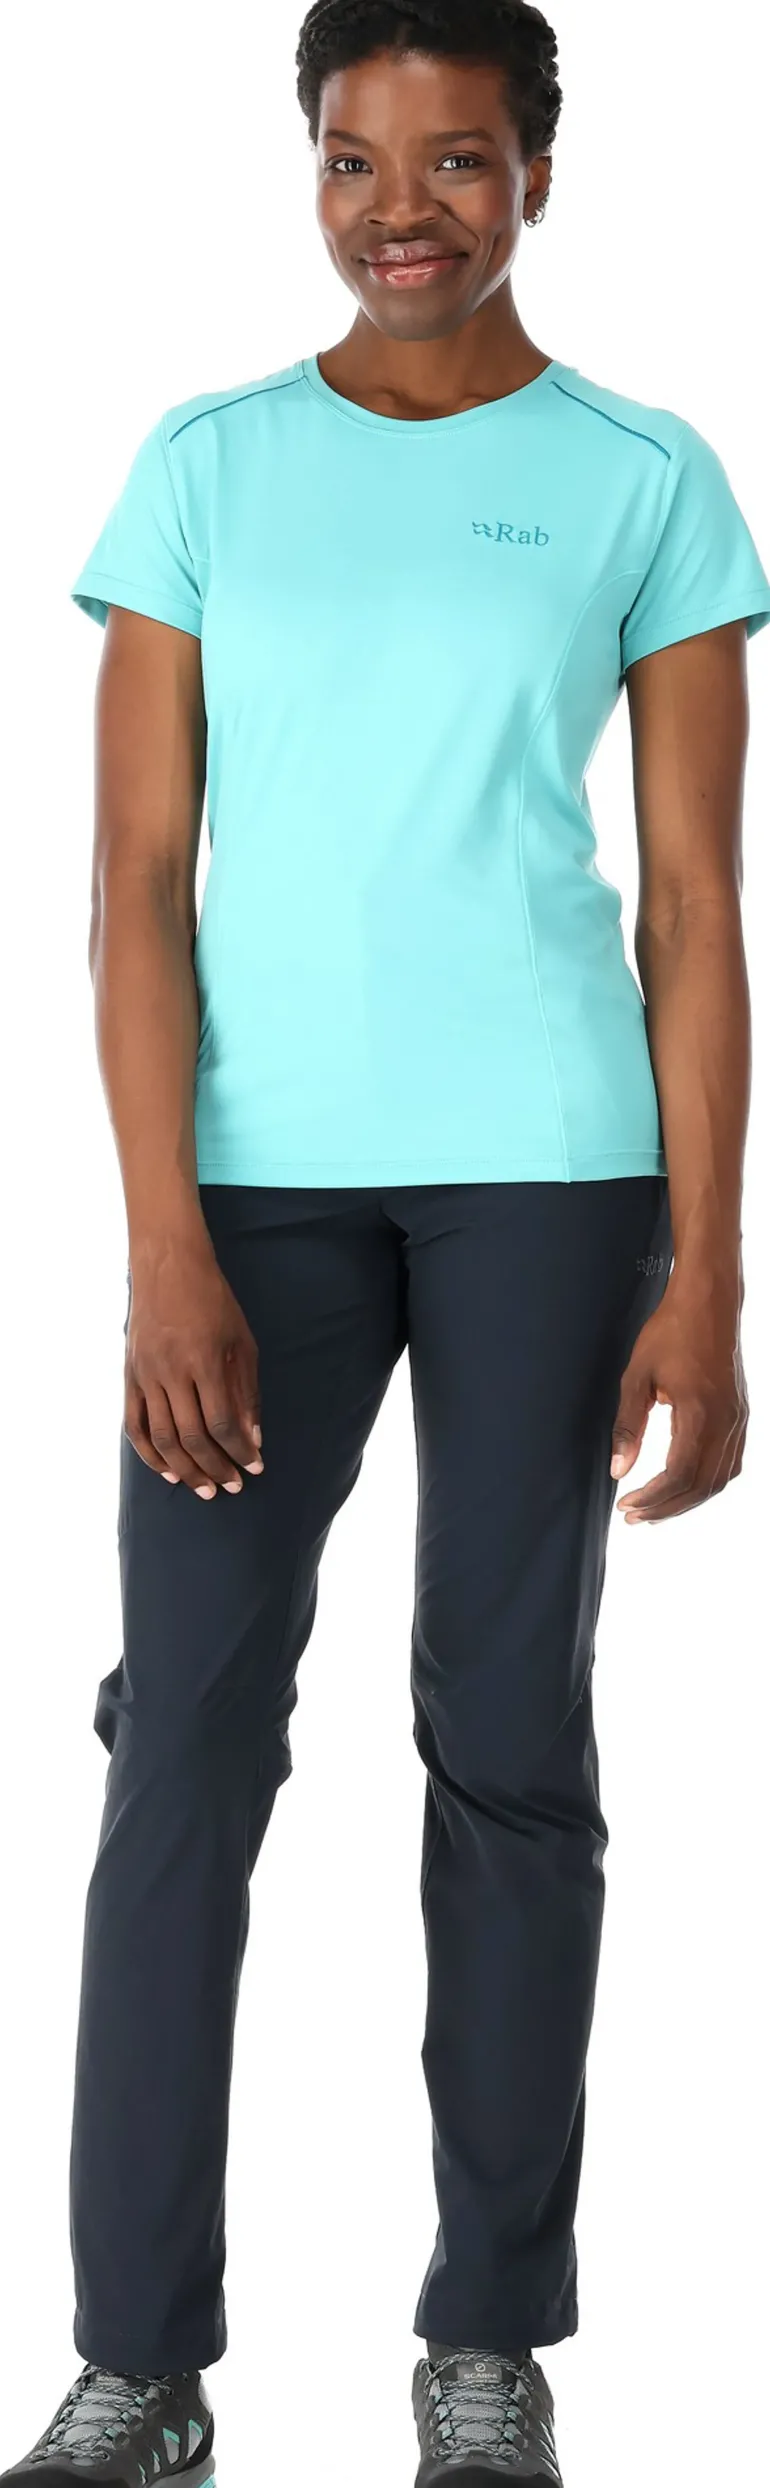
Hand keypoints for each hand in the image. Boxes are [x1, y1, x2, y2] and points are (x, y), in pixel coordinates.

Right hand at [124, 1232, 263, 1498]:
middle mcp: (172, 1372)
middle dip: (216, 1468)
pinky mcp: (130, 1377)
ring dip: (185, 1468)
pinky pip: (134, 1425)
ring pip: (162, 1437)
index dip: (240, 1451)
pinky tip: (168, 1471)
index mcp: (205, 1361)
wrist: (167, 1268)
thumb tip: (253, 1438)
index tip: (255, 1467)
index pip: (223, 1422)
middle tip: (233, 1487)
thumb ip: (247, 1392)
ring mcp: (146, 1376)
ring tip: (205, 1488)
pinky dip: (150, 1454)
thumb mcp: (242, 1342)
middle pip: (192, 1437)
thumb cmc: (213, 1302)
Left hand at [609, 1270, 747, 1522]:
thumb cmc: (671, 1332)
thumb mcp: (637, 1376)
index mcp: (700, 1414)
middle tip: (634, 1516)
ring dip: (686, 1500)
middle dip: (666, 1507)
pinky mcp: (741, 1416)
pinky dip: (706, 1483)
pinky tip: (685, 1486)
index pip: (679, 1475)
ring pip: (718, 1480)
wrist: (709, 1303)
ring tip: (655, 1508)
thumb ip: (628, 1426)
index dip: (652, 1498)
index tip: (625, 1505)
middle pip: (701, 1486)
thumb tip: (619, 1470)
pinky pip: (729, 1464)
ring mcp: (738, 1421)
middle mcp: (726, 1423)